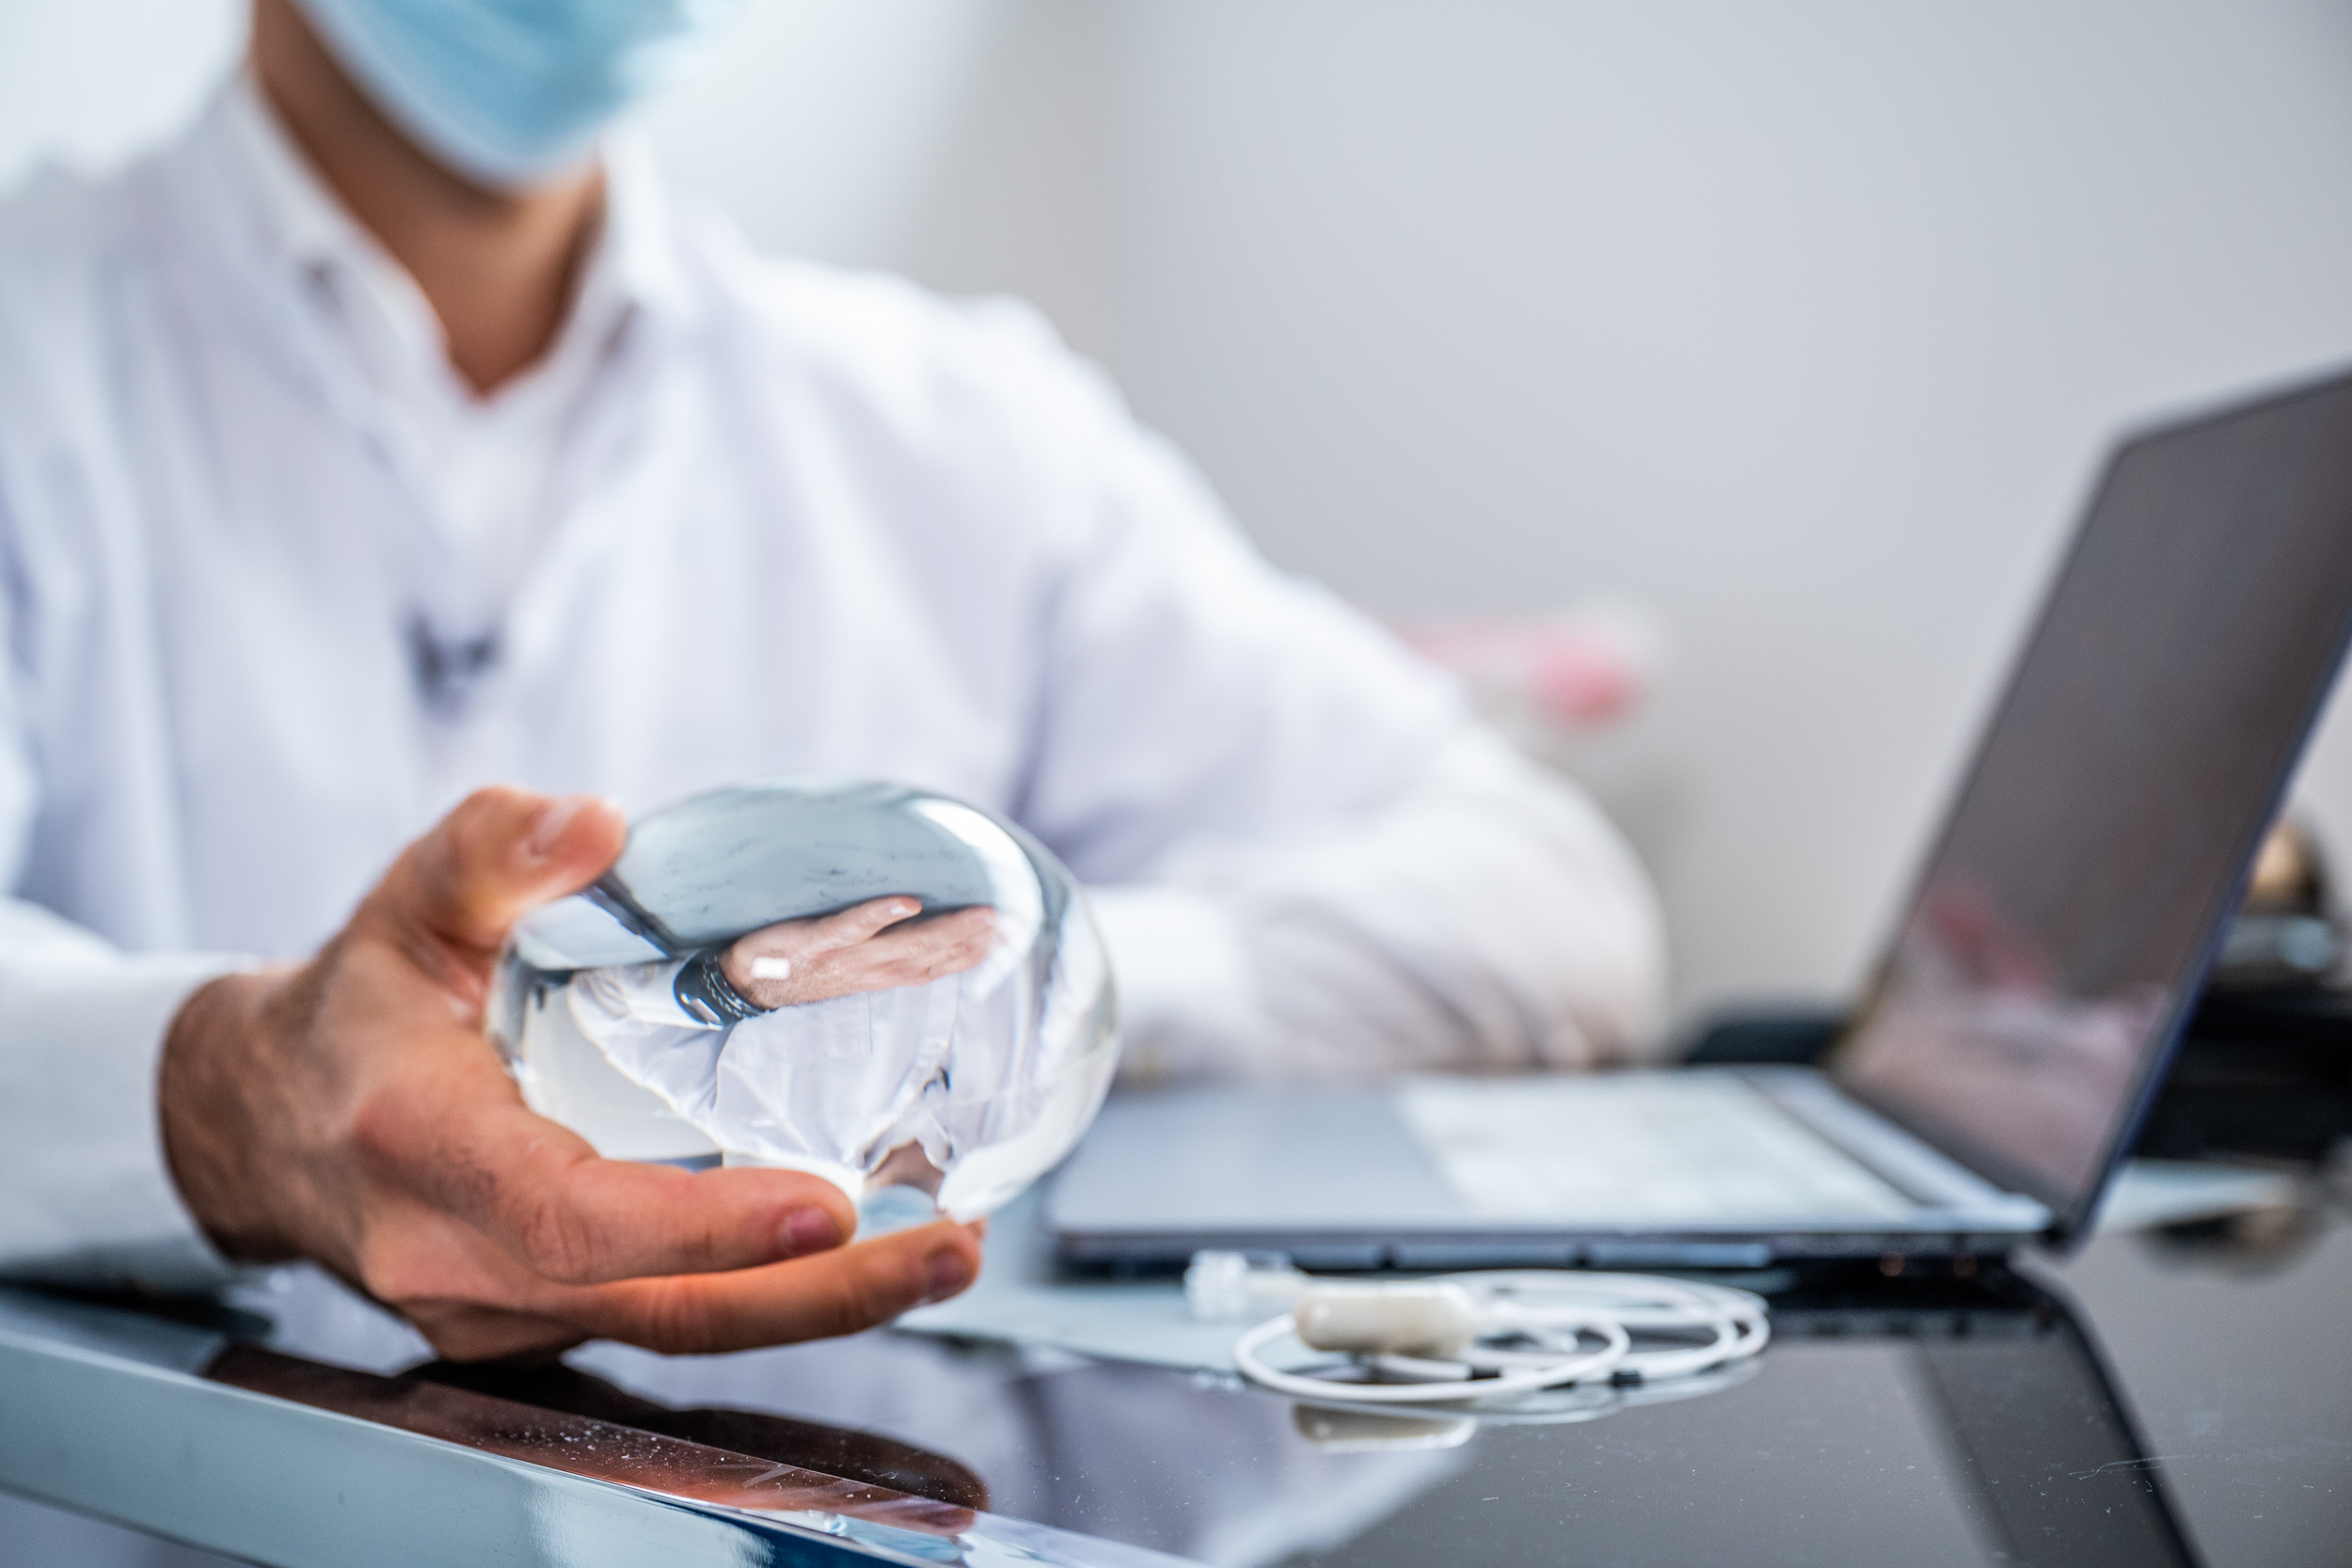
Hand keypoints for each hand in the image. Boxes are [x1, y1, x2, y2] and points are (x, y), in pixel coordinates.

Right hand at [158, 787, 983, 1361]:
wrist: (272, 1122)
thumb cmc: (361, 1007)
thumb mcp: (409, 901)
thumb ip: (493, 849)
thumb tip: (596, 823)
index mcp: (420, 1144)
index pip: (568, 1214)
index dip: (700, 1225)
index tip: (823, 1207)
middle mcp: (458, 1255)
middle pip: (657, 1305)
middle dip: (816, 1293)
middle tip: (949, 1245)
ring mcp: (500, 1310)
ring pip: (674, 1328)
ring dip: (819, 1303)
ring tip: (944, 1248)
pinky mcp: (542, 1322)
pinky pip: (664, 1318)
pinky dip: (769, 1293)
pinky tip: (867, 1246)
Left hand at [719, 899, 995, 1009]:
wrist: (742, 985)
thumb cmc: (796, 972)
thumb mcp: (847, 970)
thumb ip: (884, 954)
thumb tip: (917, 930)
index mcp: (879, 976)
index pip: (937, 967)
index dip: (974, 954)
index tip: (1008, 936)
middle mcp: (869, 971)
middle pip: (931, 956)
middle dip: (973, 940)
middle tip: (1008, 922)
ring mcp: (845, 958)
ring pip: (905, 944)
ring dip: (945, 929)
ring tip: (978, 913)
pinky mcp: (818, 942)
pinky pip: (854, 927)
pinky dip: (882, 914)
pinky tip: (909, 900)